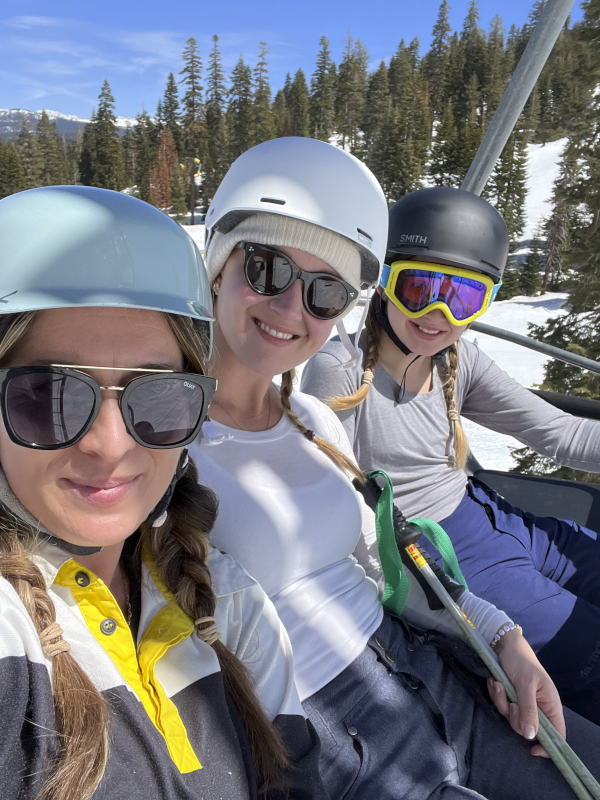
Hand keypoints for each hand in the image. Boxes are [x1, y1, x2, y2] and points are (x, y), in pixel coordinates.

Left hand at [486, 628, 565, 756]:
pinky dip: (497, 695)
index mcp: (550, 704)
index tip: (533, 749)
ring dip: (502, 702)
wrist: (504, 644)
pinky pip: (502, 706)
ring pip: (512, 718)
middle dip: (514, 717)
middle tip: (510, 701)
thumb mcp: (525, 684)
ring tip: (498, 684)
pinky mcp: (511, 697)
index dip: (549, 746)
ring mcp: (523, 703)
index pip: (557, 734)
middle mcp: (539, 707)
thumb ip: (529, 710)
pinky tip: (495, 682)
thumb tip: (531, 736)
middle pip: (528, 729)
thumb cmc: (521, 661)